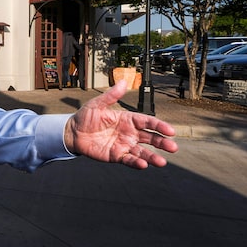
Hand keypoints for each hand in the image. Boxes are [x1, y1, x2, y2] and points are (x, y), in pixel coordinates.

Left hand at [64, 80, 178, 168]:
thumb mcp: (97, 104)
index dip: (159, 126)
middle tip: (173, 148)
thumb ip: (111, 95)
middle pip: (150, 138)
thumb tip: (123, 82)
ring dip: (152, 157)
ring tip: (161, 162)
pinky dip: (136, 163)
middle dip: (162, 143)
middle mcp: (130, 133)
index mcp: (128, 119)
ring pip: (142, 152)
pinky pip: (128, 160)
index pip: (148, 122)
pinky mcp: (116, 156)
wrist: (72, 133)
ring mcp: (124, 145)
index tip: (170, 131)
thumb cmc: (86, 117)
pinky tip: (143, 165)